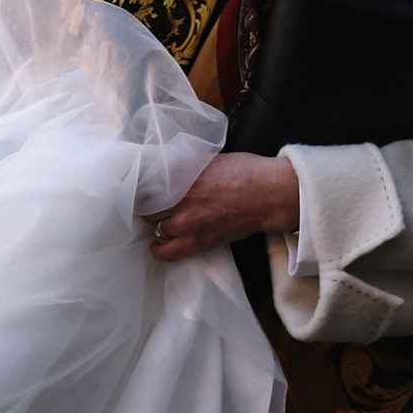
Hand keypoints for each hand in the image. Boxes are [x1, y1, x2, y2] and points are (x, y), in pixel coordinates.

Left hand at [147, 150, 299, 261]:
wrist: (269, 194)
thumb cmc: (244, 171)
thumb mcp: (206, 160)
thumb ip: (182, 168)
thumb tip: (163, 173)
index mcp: (179, 174)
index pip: (143, 183)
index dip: (144, 187)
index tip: (145, 188)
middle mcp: (177, 198)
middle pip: (146, 205)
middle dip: (150, 204)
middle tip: (155, 203)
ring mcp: (185, 222)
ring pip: (154, 226)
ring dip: (157, 222)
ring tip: (163, 219)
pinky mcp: (196, 242)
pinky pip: (165, 252)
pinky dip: (158, 248)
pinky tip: (158, 242)